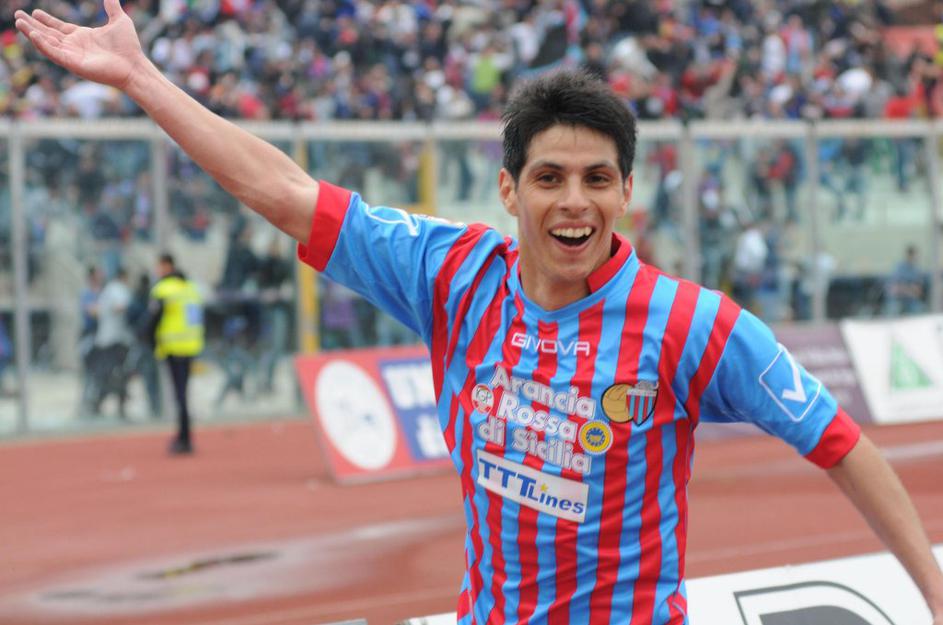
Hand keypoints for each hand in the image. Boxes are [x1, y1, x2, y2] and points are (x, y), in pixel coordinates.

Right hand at [14, 0, 145, 91]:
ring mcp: (73, 56)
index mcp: (83, 36)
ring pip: (47, 43)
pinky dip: (43, 45)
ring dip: (32, 33)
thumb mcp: (120, 21)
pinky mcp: (74, 64)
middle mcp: (75, 46)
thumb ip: (112, 7)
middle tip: (18, 16)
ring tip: (19, 23)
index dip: (47, 20)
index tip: (35, 12)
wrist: (135, 65)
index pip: (59, 28)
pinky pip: (54, 54)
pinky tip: (34, 35)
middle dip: (33, 25)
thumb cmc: (129, 47)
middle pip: (49, 34)